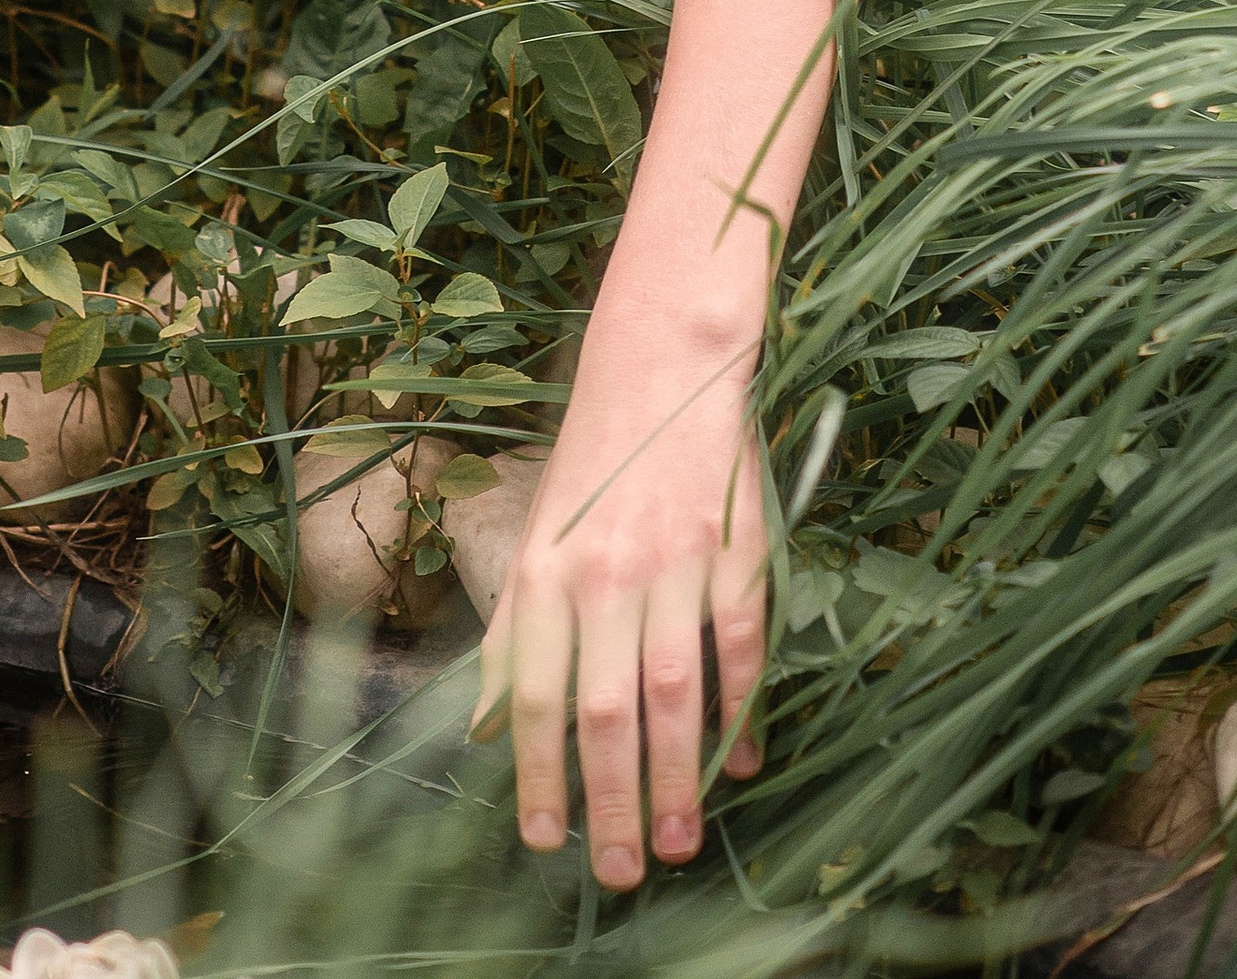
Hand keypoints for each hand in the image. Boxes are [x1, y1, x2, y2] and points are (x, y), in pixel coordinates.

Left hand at [474, 328, 768, 889]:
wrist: (662, 365)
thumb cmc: (594, 460)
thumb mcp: (537, 535)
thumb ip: (519, 629)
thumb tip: (494, 722)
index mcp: (546, 572)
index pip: (536, 696)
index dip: (540, 774)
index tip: (546, 838)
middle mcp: (604, 575)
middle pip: (606, 712)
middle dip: (614, 801)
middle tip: (624, 870)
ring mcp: (674, 565)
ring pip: (674, 695)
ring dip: (677, 777)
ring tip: (679, 842)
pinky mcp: (733, 554)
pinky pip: (739, 649)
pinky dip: (741, 710)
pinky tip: (739, 761)